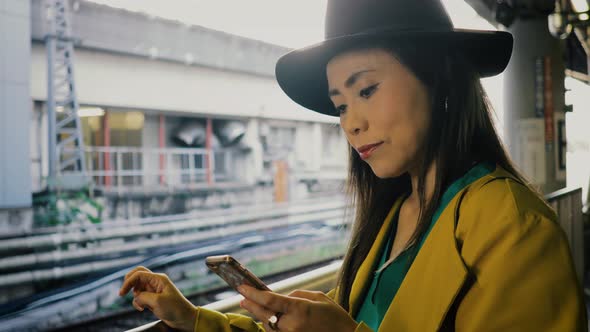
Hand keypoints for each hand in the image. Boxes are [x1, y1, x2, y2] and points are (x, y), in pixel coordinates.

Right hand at [119, 266, 197, 331]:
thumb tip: (136, 297)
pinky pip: (140, 297)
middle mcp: (156, 282)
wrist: (183, 318)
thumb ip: (143, 297)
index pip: (139, 274)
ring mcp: (154, 290)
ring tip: (141, 306)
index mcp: (158, 279)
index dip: (128, 282)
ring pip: (137, 288)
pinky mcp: (152, 298)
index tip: (122, 293)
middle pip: (137, 275)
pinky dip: (138, 302)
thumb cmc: (175, 308)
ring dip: (135, 296)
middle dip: (129, 283)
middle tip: (123, 292)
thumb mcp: (157, 302)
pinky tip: (142, 309)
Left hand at [238, 285, 357, 331]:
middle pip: (264, 314)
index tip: (242, 287)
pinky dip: (270, 325)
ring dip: (260, 315)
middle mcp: (292, 324)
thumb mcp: (318, 298)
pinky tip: (267, 318)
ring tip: (252, 306)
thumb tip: (281, 297)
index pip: (269, 299)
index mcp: (299, 309)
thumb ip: (297, 295)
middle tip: (242, 298)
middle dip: (251, 305)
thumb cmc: (335, 317)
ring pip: (268, 325)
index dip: (253, 293)